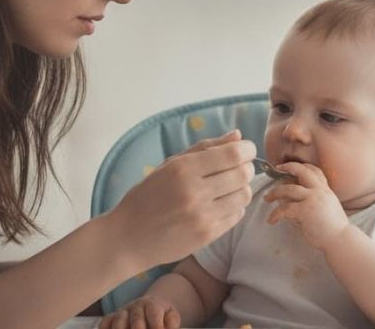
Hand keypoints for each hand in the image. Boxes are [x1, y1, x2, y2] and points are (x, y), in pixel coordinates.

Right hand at [98, 295, 179, 328]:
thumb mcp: (172, 316)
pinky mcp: (112, 318)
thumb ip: (172, 322)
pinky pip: (105, 323)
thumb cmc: (162, 315)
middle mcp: (136, 306)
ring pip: (119, 321)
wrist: (151, 305)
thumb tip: (165, 328)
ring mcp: (122, 311)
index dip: (157, 326)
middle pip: (136, 320)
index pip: (154, 314)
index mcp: (152, 304)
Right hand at [107, 129, 255, 270]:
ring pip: (244, 195)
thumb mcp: (169, 165)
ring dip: (242, 188)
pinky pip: (237, 215)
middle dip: (246, 167)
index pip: (233, 154)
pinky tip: (220, 205)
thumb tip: (237, 136)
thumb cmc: (148, 196)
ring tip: (228, 188)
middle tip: (237, 168)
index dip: (247, 149)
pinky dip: (235, 207)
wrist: (128, 238)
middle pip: (243, 174)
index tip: (245, 149)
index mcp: (183, 169)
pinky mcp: (208, 235)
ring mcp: (202, 216)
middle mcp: (194, 192)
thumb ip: (205, 148)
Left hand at [263, 162, 349, 250]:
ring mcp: (312, 199)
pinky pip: (285, 209)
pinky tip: (271, 220)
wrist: (340, 239)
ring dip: (274, 192)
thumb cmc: (334, 228)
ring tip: (267, 198)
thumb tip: (298, 201)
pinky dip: (275, 214)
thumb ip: (316, 201)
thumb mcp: (328, 208)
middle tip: (277, 169)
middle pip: (302, 171)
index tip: (291, 167)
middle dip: (288, 167)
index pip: (315, 171)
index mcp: (325, 190)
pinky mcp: (305, 211)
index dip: (302, 166)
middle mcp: (319, 191)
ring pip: (288, 189)